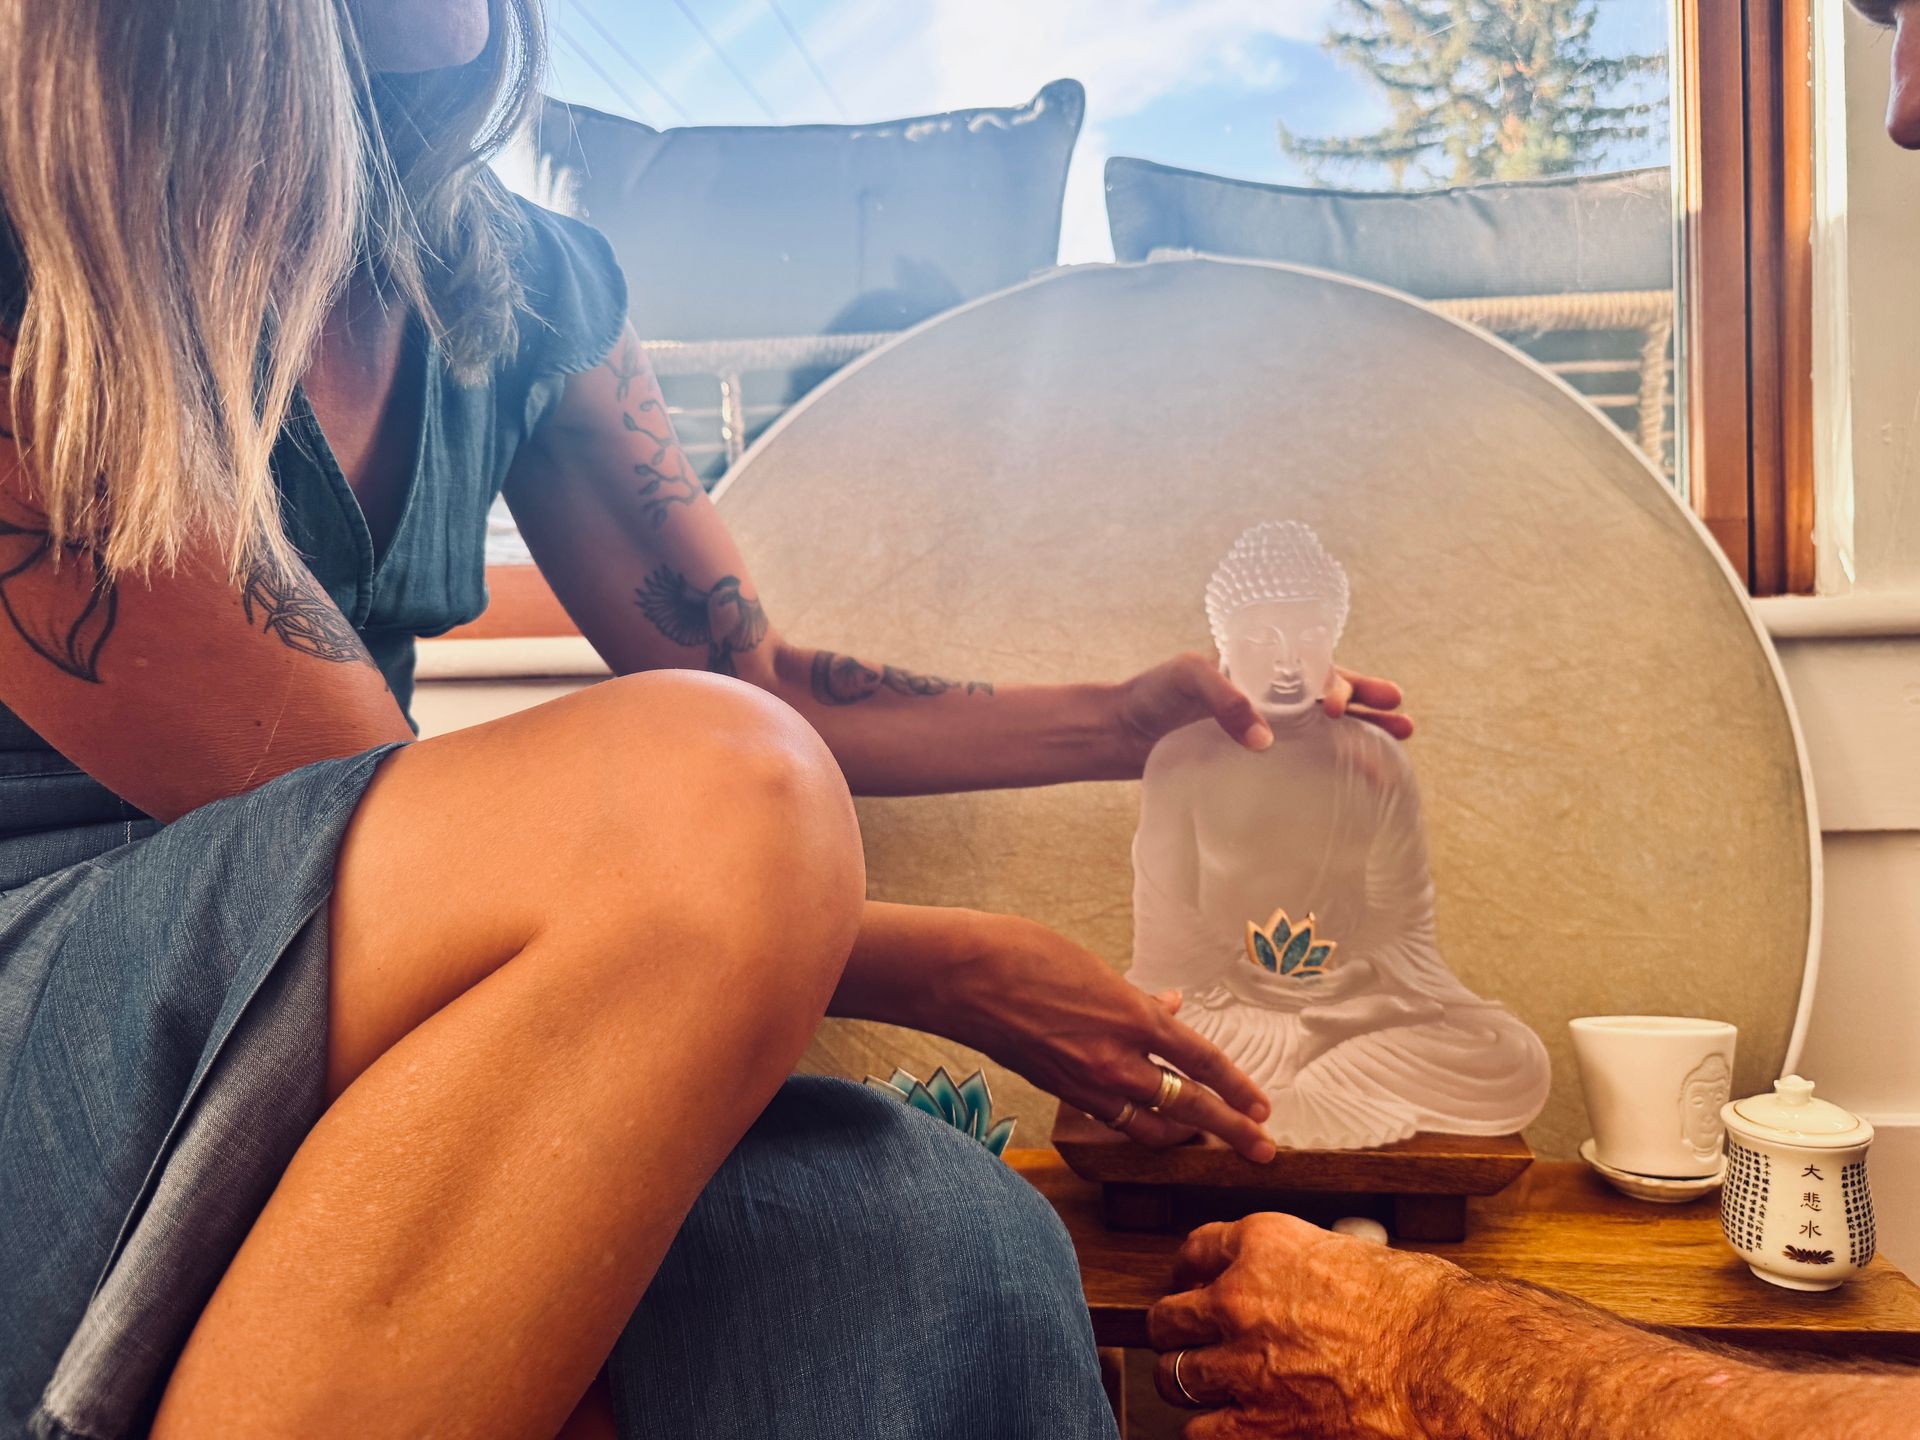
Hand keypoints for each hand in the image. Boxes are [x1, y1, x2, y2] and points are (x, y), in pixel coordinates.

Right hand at [936, 912, 1278, 1161]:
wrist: (966, 976)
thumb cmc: (1028, 956)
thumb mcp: (1096, 969)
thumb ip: (1137, 998)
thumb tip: (1169, 1008)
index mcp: (1134, 1018)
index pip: (1203, 1063)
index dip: (1239, 1088)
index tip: (1263, 1108)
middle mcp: (1118, 1059)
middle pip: (1192, 1108)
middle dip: (1233, 1131)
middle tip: (1264, 1150)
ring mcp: (1088, 1082)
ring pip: (1152, 1125)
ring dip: (1184, 1134)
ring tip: (1207, 1139)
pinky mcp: (1062, 1092)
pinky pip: (1114, 1117)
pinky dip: (1137, 1119)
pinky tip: (1147, 1114)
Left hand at [1116, 653, 1411, 770]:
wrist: (1121, 733)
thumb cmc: (1152, 695)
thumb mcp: (1185, 679)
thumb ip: (1224, 699)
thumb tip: (1265, 740)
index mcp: (1260, 664)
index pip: (1310, 665)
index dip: (1332, 680)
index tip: (1335, 704)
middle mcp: (1270, 692)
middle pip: (1330, 691)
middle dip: (1367, 698)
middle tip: (1400, 712)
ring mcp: (1267, 724)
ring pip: (1327, 723)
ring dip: (1363, 727)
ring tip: (1402, 736)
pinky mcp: (1257, 757)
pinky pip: (1305, 756)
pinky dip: (1334, 762)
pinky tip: (1358, 776)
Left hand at [1147, 1212, 1457, 1436]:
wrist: (1452, 1370)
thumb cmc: (1425, 1314)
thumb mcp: (1357, 1258)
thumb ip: (1308, 1270)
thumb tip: (1301, 1286)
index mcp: (1265, 1243)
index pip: (1196, 1249)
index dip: (1193, 1272)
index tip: (1195, 1285)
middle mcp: (1239, 1298)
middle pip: (1169, 1315)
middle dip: (1179, 1332)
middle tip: (1192, 1342)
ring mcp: (1242, 1363)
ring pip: (1173, 1375)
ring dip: (1190, 1383)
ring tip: (1206, 1389)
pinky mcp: (1257, 1425)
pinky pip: (1200, 1432)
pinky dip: (1212, 1432)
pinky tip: (1231, 1427)